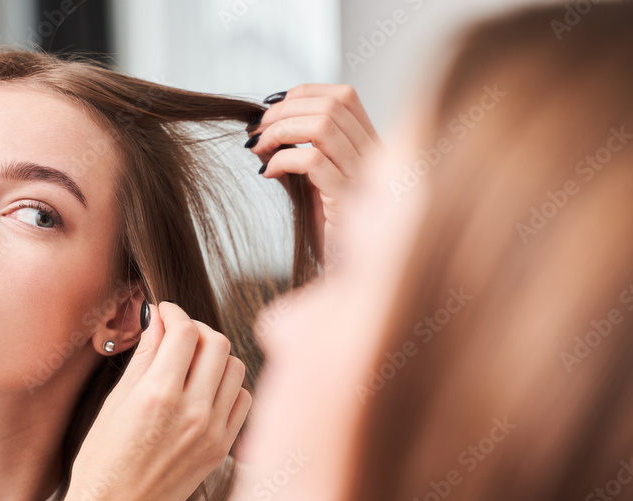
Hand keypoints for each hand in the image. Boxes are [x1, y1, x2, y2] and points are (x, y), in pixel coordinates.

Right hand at [63, 301, 251, 500]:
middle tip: (179, 334)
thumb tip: (159, 321)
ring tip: (192, 363)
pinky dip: (229, 386)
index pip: (185, 331)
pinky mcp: (223, 448)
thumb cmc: (103, 460)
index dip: (174, 312)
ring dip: (216, 356)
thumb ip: (144, 357)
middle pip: (217, 342)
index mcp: (158, 395)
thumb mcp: (115, 402)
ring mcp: (213, 431)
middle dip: (197, 329)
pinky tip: (206, 390)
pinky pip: (243, 399)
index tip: (165, 312)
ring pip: (235, 367)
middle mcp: (192, 411)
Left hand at [247, 84, 382, 269]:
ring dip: (281, 131)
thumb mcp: (317, 183)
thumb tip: (263, 130)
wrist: (348, 275)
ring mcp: (364, 177)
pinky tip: (268, 174)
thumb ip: (301, 153)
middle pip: (332, 105)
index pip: (345, 96)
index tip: (272, 107)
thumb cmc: (330, 230)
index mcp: (371, 146)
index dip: (304, 93)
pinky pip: (313, 162)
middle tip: (257, 130)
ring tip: (258, 148)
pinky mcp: (347, 200)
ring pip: (323, 126)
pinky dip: (283, 160)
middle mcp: (375, 156)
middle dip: (285, 111)